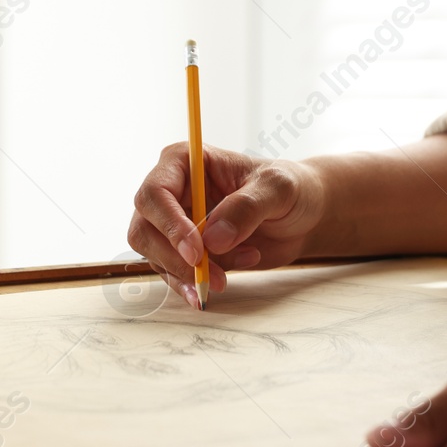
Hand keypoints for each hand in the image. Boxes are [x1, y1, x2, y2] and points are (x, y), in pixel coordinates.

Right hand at [127, 144, 327, 305]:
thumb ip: (248, 207)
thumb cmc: (290, 188)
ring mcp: (174, 223)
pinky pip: (172, 273)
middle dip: (175, 257)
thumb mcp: (278, 188)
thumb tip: (212, 239)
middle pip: (144, 229)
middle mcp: (172, 191)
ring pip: (155, 256)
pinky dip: (193, 285)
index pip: (154, 193)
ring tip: (244, 260)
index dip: (169, 224)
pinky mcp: (183, 250)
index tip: (197, 251)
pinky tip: (222, 284)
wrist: (303, 215)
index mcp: (184, 162)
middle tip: (213, 274)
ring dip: (191, 273)